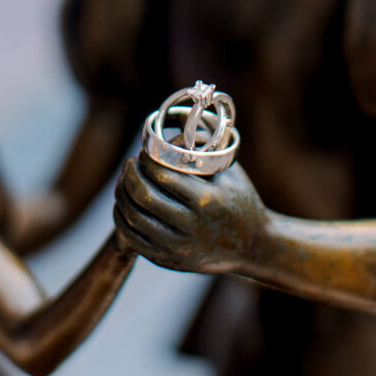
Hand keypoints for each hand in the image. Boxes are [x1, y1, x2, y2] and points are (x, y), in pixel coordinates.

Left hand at [113, 152, 266, 273]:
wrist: (253, 246)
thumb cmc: (240, 200)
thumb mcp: (228, 169)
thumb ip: (202, 145)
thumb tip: (174, 115)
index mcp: (205, 201)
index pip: (161, 174)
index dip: (147, 158)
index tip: (146, 150)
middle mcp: (190, 226)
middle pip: (142, 196)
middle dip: (130, 174)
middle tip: (131, 164)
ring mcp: (178, 248)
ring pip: (132, 218)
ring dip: (122, 195)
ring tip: (125, 181)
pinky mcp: (168, 261)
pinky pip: (132, 240)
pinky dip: (122, 219)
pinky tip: (124, 204)